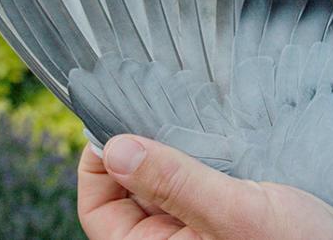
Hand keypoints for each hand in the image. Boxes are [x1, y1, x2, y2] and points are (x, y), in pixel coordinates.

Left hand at [78, 134, 332, 239]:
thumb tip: (113, 149)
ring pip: (167, 177)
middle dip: (138, 147)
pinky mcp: (231, 208)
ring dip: (171, 145)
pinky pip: (200, 175)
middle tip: (152, 105)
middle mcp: (179, 239)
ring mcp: (204, 224)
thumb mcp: (237, 214)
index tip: (110, 125)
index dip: (96, 166)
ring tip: (184, 111)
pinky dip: (199, 150)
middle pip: (132, 188)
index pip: (100, 210)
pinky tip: (214, 127)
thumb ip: (175, 183)